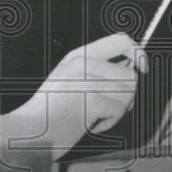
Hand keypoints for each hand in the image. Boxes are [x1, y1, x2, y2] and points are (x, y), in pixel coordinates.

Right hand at [10, 33, 147, 159]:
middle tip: (106, 107)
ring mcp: (86, 80)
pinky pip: (118, 111)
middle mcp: (83, 63)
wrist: (29, 131)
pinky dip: (107, 123)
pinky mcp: (90, 100)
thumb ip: (97, 69)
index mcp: (78, 55)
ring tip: (93, 115)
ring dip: (116, 111)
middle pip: (130, 75)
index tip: (142, 69)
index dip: (138, 53)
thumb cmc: (51, 111)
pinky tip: (88, 123)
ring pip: (128, 94)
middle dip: (125, 96)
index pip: (120, 40)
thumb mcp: (70, 78)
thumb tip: (133, 69)